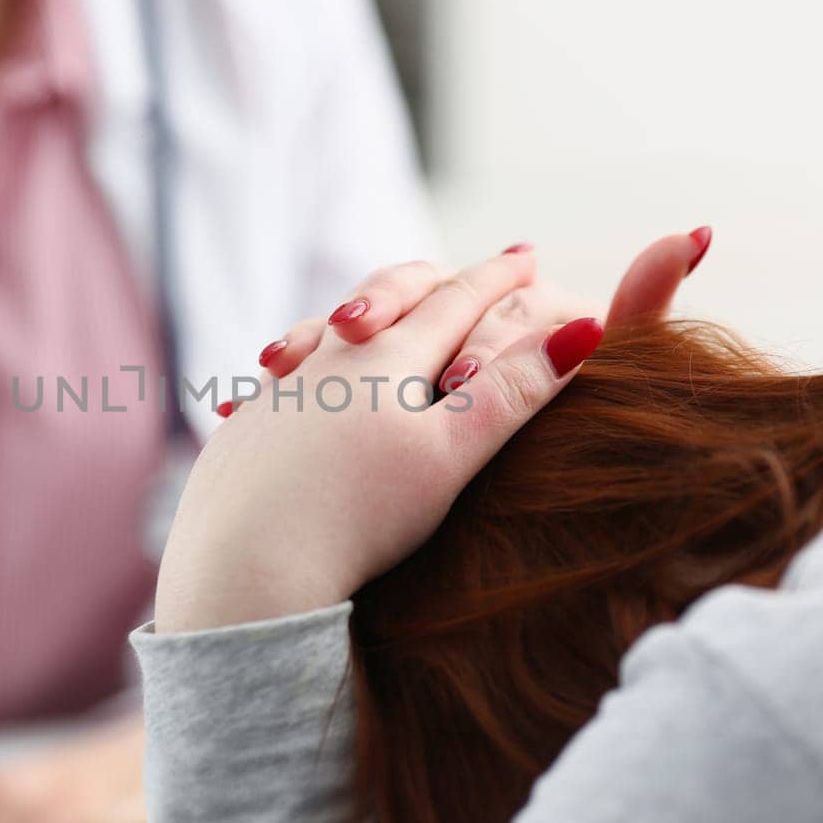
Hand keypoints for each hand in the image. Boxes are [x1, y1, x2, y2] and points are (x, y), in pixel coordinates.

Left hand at [156, 231, 710, 633]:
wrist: (246, 567)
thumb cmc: (358, 515)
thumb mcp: (450, 456)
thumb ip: (511, 392)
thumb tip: (579, 329)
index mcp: (388, 356)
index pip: (457, 300)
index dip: (498, 278)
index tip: (527, 255)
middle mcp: (329, 358)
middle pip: (389, 298)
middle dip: (431, 282)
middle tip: (462, 273)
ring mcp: (279, 392)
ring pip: (327, 331)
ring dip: (360, 313)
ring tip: (367, 313)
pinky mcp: (243, 431)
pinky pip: (279, 380)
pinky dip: (300, 364)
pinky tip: (284, 379)